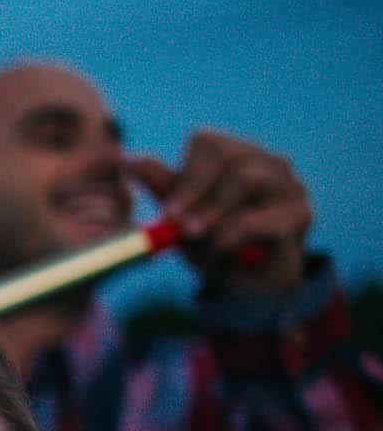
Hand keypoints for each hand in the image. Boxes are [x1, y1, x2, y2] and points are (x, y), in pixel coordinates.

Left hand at [125, 129, 309, 293]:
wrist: (247, 288)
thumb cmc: (213, 244)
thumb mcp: (181, 216)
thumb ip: (163, 188)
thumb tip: (131, 159)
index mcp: (237, 155)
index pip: (207, 142)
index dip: (184, 176)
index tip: (169, 212)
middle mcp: (268, 161)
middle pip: (227, 156)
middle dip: (198, 194)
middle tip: (184, 229)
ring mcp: (290, 184)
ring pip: (244, 181)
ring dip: (215, 218)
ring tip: (205, 244)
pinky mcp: (301, 214)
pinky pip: (257, 220)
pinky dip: (232, 241)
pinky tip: (229, 255)